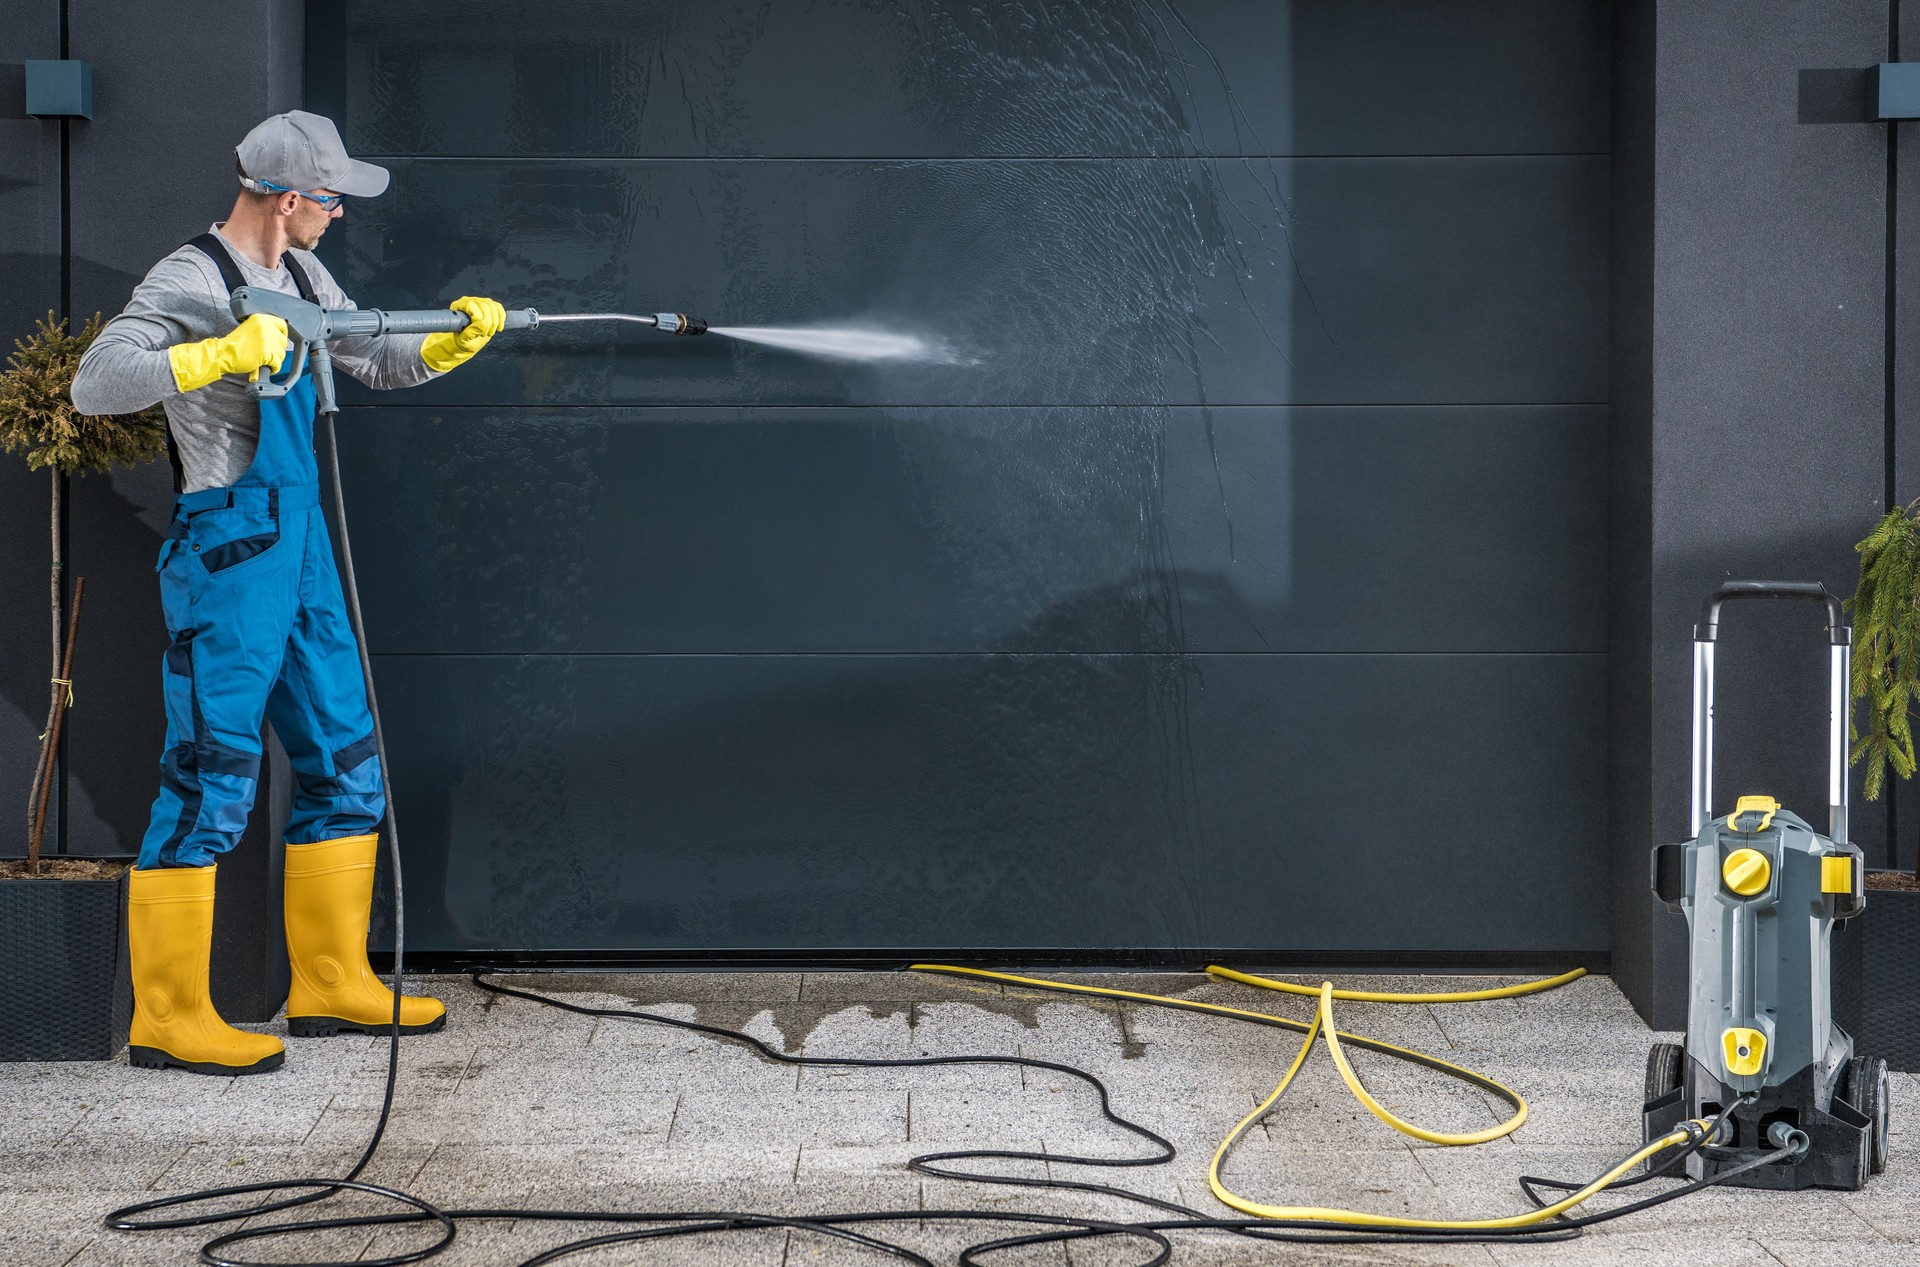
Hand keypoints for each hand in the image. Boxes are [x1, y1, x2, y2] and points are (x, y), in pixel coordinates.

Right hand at [168, 314, 288, 393]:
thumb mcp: (249, 329)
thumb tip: (278, 338)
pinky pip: (278, 363)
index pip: (282, 325)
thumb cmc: (234, 344)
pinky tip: (266, 368)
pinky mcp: (266, 353)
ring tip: (265, 362)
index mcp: (261, 319)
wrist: (223, 353)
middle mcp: (265, 327)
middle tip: (269, 355)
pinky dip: (274, 368)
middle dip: (278, 350)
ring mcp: (267, 339)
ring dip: (275, 360)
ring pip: (281, 353)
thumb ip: (263, 330)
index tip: (279, 342)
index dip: (283, 335)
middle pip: (283, 341)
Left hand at [420, 296, 505, 371]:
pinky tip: (499, 327)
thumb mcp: (463, 340)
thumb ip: (470, 333)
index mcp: (457, 306)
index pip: (471, 305)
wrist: (468, 340)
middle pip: (484, 305)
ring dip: (495, 322)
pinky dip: (501, 318)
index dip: (479, 318)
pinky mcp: (488, 304)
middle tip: (486, 335)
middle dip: (489, 323)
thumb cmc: (463, 339)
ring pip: (493, 306)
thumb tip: (482, 325)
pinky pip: (498, 307)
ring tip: (491, 333)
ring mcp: (479, 301)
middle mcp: (468, 301)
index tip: (481, 332)